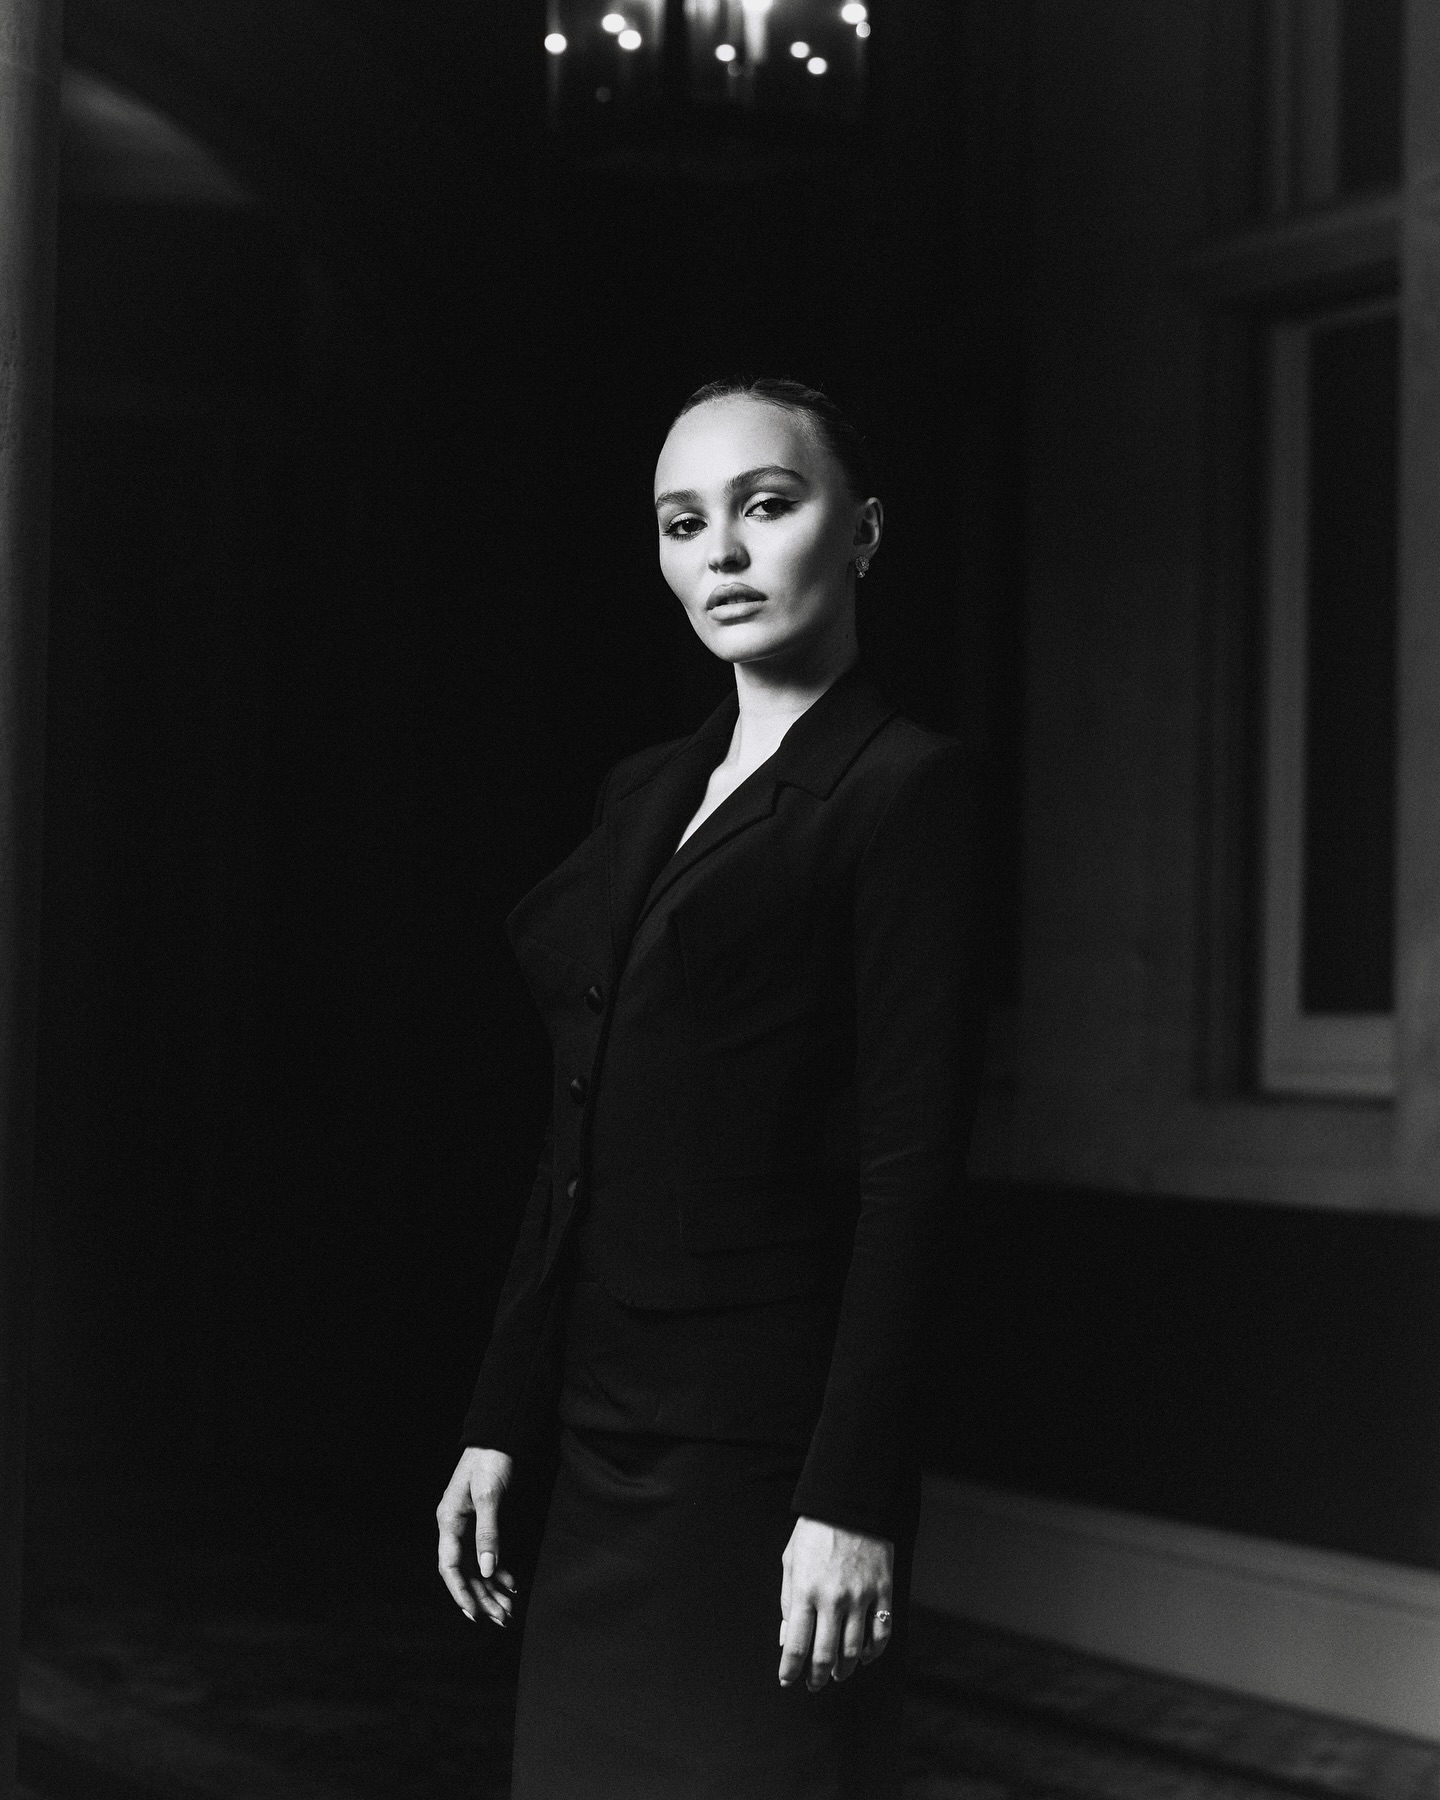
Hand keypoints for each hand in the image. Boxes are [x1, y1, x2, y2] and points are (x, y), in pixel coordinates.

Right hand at [436, 1447, 517, 1627]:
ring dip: (491, 1589)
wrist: (499, 1437)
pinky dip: (499, 1571)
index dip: (461, 1592)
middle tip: (500, 1619)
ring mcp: (467, 1526)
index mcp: (449, 1521)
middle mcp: (455, 1527)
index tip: (475, 1614)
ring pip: (477, 1566)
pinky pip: (487, 1554)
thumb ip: (488, 1533)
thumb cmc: (490, 1461)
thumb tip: (488, 1570)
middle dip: (481, 1597)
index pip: (450, 1566)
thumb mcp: (489, 1495)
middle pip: (465, 1571)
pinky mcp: (481, 1522)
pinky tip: (510, 1584)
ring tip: (507, 1609)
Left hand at [778, 1515, 893, 1691]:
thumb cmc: (815, 1532)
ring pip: (853, 1651)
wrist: (850, 1503)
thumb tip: (786, 1639)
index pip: (796, 1645)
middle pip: (825, 1656)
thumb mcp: (791, 1561)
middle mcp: (833, 1599)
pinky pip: (880, 1634)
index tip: (787, 1680)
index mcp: (806, 1591)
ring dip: (843, 1669)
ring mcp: (861, 1597)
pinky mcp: (883, 1592)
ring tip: (837, 1673)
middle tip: (814, 1684)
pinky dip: (872, 1652)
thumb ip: (787, 1601)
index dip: (790, 1669)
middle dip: (817, 1677)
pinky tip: (863, 1656)